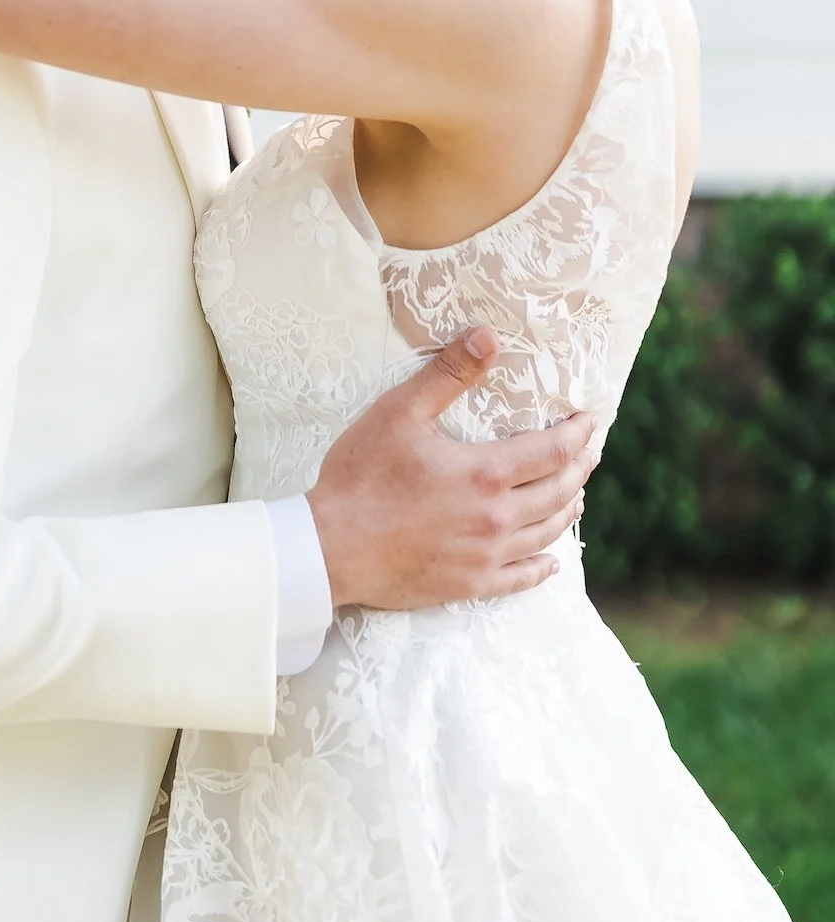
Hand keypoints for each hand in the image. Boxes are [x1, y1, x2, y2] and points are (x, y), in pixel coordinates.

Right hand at [306, 327, 595, 610]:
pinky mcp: (469, 584)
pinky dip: (542, 566)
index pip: (552, 451)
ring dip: (566, 510)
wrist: (332, 548)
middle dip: (579, 468)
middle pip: (558, 492)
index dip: (577, 435)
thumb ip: (447, 375)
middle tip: (589, 453)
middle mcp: (497, 518)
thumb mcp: (399, 412)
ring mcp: (485, 555)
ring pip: (545, 533)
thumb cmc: (361, 476)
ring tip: (575, 495)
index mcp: (485, 473)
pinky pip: (520, 578)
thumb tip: (488, 337)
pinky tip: (550, 561)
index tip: (589, 421)